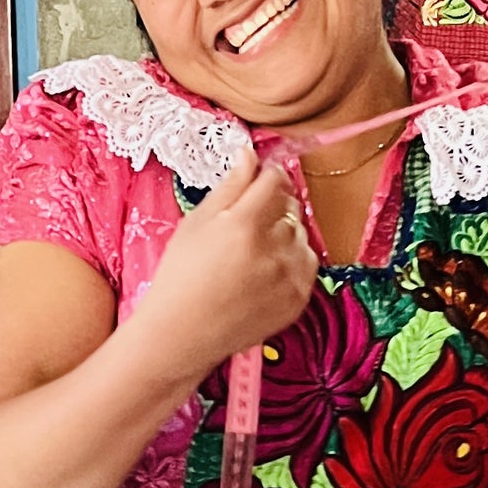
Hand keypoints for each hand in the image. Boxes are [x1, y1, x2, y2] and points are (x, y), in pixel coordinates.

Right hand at [131, 149, 319, 379]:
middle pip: (290, 205)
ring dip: (284, 234)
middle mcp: (274, 248)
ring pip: (301, 234)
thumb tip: (250, 155)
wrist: (183, 332)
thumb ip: (230, 186)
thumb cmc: (181, 274)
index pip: (275, 180)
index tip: (257, 180)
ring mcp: (290, 275)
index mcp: (245, 223)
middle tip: (246, 224)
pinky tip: (263, 272)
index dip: (266, 175)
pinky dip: (291, 261)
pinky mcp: (299, 298)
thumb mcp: (197, 222)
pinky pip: (306, 263)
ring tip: (252, 252)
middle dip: (273, 206)